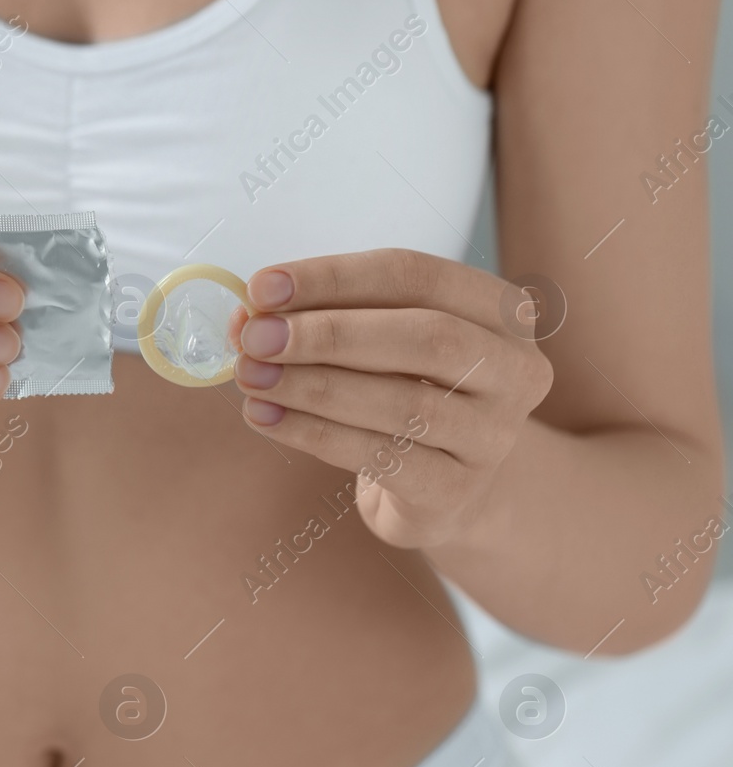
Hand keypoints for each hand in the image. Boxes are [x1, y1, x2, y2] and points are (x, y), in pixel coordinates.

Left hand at [228, 249, 553, 548]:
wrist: (445, 491)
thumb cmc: (406, 394)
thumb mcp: (381, 345)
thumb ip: (328, 318)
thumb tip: (251, 313)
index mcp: (501, 310)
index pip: (414, 276)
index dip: (334, 278)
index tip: (262, 286)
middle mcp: (515, 368)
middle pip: (423, 336)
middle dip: (328, 334)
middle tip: (254, 336)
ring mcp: (494, 435)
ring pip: (401, 401)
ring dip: (312, 385)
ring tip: (251, 376)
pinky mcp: (457, 490)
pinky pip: (380, 455)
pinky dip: (313, 433)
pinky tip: (266, 417)